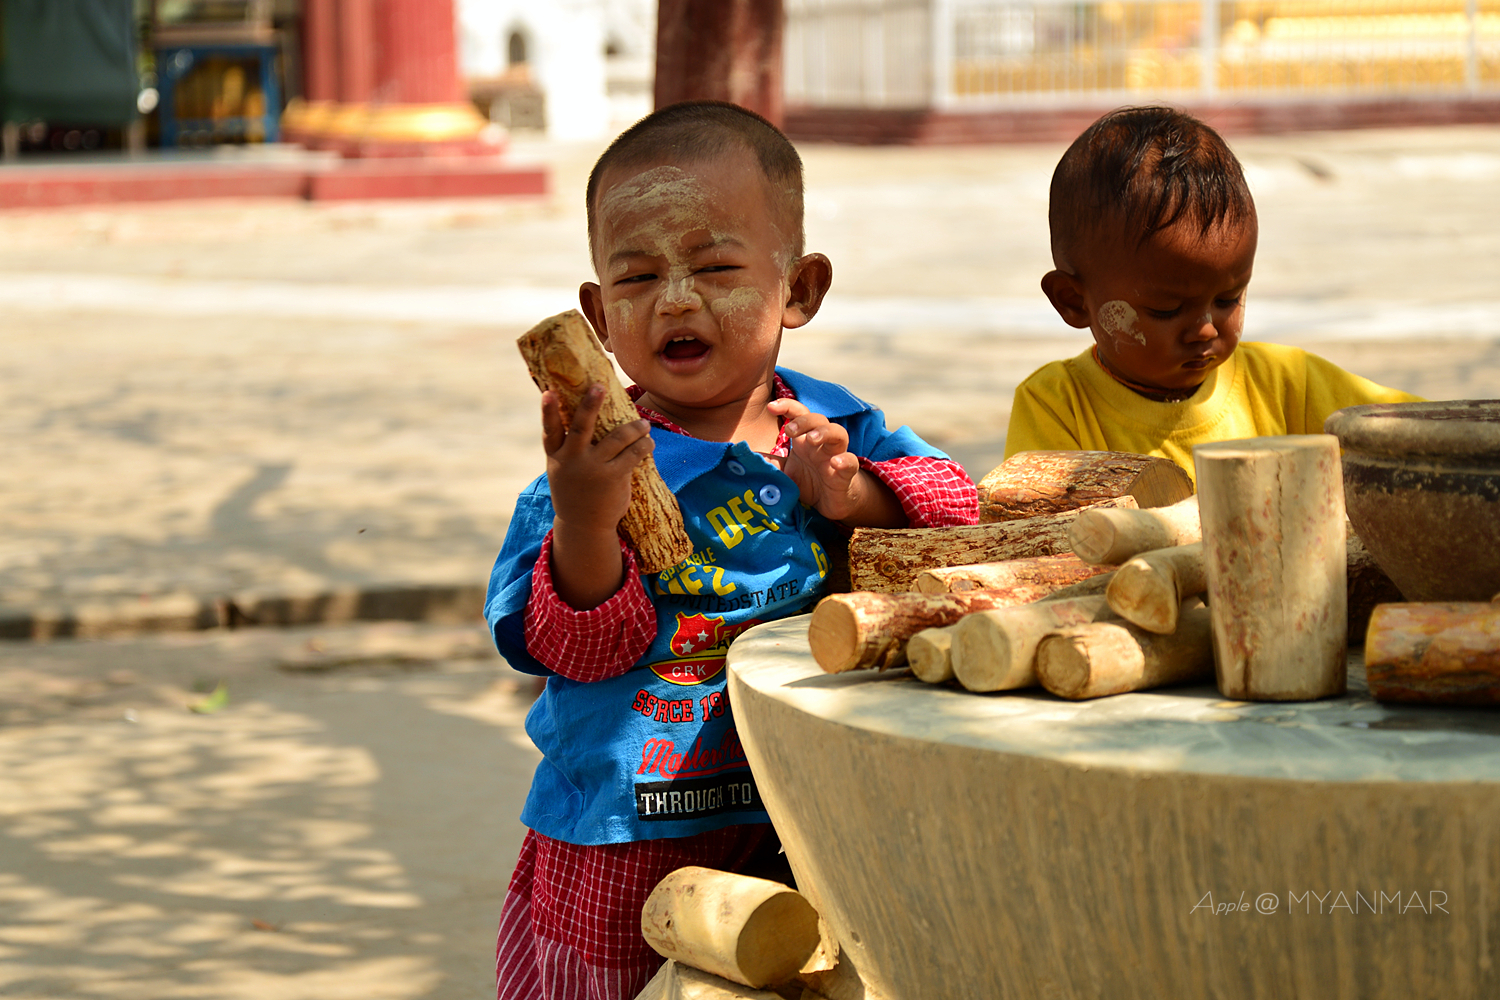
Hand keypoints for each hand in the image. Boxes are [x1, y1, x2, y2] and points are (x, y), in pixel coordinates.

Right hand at [543, 385, 653, 607]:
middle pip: (581, 426)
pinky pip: (633, 454)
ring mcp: (593, 469)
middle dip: (590, 404)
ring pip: (617, 438)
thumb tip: (586, 417)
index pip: (550, 429)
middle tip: (599, 386)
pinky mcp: (613, 477)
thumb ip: (568, 448)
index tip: (548, 392)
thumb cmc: (575, 490)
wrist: (583, 526)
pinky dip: (643, 445)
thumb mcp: (563, 470)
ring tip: (644, 424)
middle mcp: (572, 460)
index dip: (548, 410)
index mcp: (556, 456)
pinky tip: (649, 442)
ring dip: (634, 427)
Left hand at [767, 398, 900, 525]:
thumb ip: (768, 463)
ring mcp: (836, 456)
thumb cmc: (808, 483)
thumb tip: (742, 455)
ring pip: (839, 433)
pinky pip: (851, 462)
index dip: (787, 406)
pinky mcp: (846, 475)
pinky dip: (845, 460)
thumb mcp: (784, 473)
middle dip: (803, 421)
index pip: (799, 413)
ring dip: (825, 432)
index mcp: (804, 440)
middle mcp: (821, 444)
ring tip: (811, 439)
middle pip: (818, 419)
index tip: (771, 407)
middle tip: (789, 430)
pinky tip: (836, 463)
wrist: (831, 504)